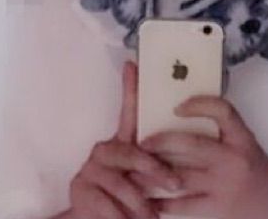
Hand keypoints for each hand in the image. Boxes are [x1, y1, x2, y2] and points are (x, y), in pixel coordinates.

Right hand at [67, 61, 183, 218]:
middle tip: (175, 184)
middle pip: (132, 153)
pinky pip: (107, 205)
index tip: (133, 63)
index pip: (128, 110)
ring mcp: (90, 168)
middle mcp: (104, 149)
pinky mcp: (80, 190)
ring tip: (152, 216)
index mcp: (121, 141)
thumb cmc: (126, 195)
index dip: (130, 86)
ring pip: (122, 184)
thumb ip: (156, 159)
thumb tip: (187, 147)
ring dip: (140, 204)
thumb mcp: (141, 175)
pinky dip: (120, 217)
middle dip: (155, 171)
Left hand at [137, 95, 267, 218]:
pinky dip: (162, 202)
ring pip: (181, 175)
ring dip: (153, 172)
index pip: (223, 111)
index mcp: (242, 139)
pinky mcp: (217, 208)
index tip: (178, 106)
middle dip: (161, 141)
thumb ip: (223, 136)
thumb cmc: (259, 175)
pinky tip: (147, 199)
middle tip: (140, 141)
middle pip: (191, 144)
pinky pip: (183, 204)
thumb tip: (183, 120)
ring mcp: (224, 185)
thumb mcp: (247, 148)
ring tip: (133, 169)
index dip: (199, 104)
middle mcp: (233, 159)